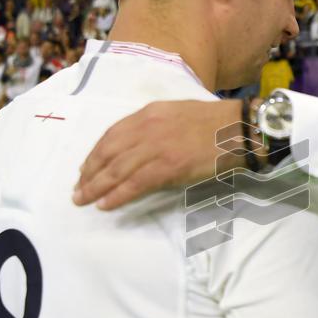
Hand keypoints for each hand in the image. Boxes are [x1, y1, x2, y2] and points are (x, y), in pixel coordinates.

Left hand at [74, 99, 241, 209]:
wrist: (239, 129)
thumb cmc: (217, 123)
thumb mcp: (179, 114)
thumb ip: (157, 126)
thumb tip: (141, 147)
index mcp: (150, 113)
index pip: (112, 135)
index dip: (94, 154)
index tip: (85, 169)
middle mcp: (147, 127)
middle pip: (108, 152)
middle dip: (89, 173)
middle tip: (78, 190)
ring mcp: (157, 147)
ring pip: (116, 169)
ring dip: (96, 186)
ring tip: (83, 200)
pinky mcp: (168, 166)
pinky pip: (135, 183)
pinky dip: (117, 194)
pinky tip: (105, 204)